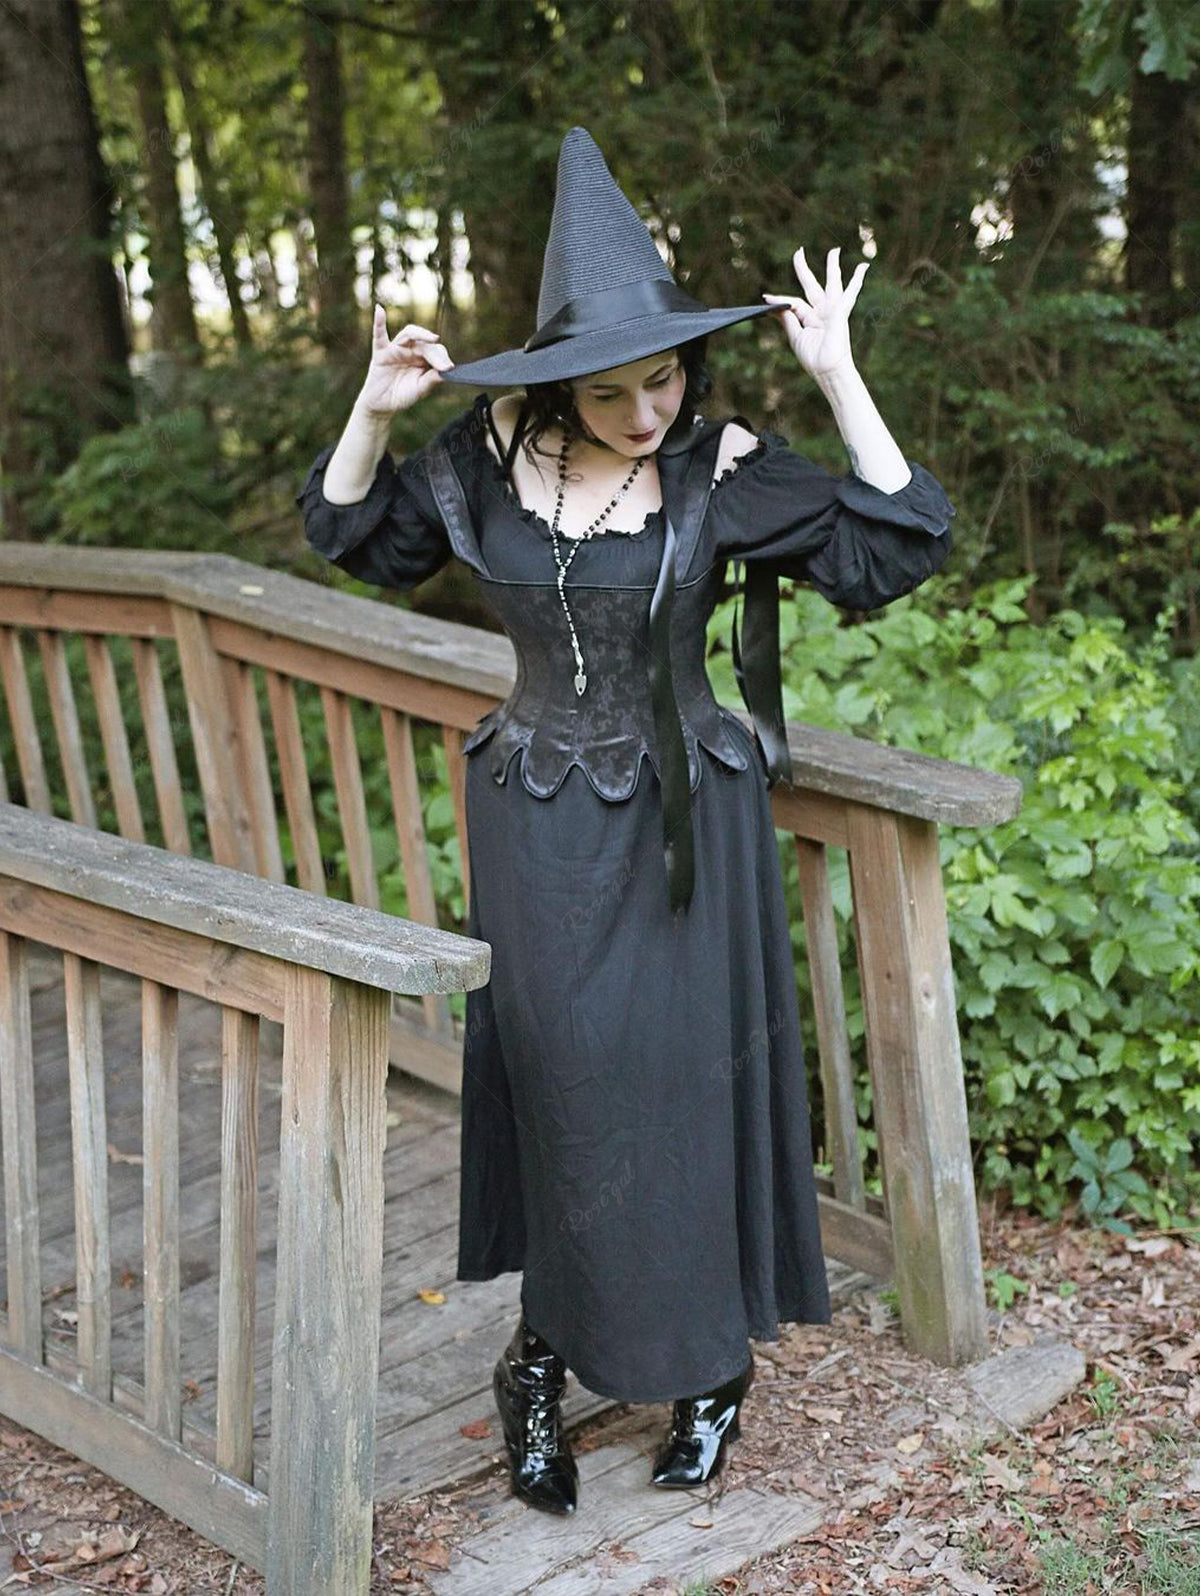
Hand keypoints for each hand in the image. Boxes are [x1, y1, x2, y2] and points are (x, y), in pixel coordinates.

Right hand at [357, 308, 454, 416]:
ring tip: (432, 338)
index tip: (448, 368)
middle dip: (435, 354)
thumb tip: (446, 371)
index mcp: (422, 358)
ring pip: (408, 334)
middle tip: (444, 366)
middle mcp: (410, 350)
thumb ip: (432, 379)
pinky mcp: (380, 352)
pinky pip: (379, 335)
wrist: (383, 406)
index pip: (435, 351)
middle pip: (424, 343)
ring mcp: (395, 349)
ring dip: (421, 334)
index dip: (442, 358)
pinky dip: (378, 322)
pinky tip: (379, 310)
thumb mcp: (420, 390)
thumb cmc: (402, 396)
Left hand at [762, 246, 867, 380]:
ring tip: (835, 250)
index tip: (766, 296)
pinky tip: (864, 267)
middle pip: (812, 285)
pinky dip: (857, 280)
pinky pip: (851, 292)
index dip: (780, 299)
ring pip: (833, 283)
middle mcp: (821, 312)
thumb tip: (774, 304)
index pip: (794, 303)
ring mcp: (832, 310)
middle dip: (804, 269)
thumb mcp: (795, 335)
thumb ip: (787, 318)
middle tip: (799, 251)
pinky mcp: (841, 311)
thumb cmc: (813, 358)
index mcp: (810, 319)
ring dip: (833, 266)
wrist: (827, 370)